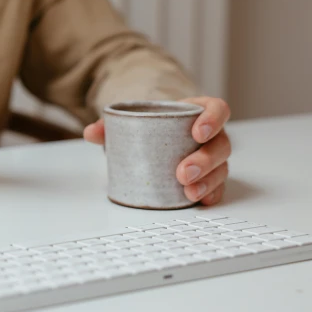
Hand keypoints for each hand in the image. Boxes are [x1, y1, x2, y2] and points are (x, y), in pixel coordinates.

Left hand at [84, 97, 231, 205]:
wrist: (152, 136)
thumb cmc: (150, 125)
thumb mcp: (133, 119)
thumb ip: (112, 124)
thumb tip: (90, 132)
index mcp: (196, 112)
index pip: (217, 109)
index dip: (213, 120)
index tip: (197, 133)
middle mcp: (211, 135)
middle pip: (221, 144)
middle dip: (205, 160)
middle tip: (182, 172)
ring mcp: (212, 157)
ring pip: (221, 168)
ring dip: (208, 181)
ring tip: (188, 191)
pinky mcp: (209, 177)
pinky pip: (218, 186)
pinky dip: (211, 194)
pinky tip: (200, 201)